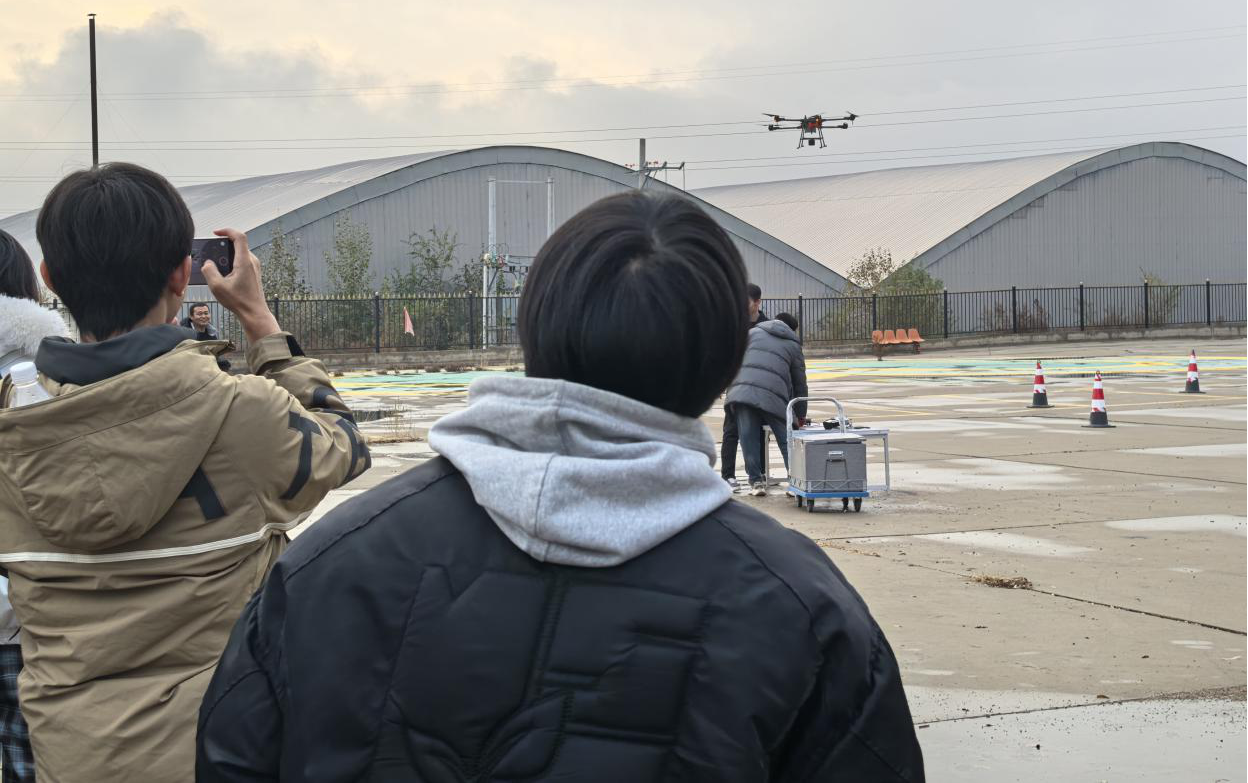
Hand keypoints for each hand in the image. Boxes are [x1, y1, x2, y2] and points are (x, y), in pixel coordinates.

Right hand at [200, 228, 280, 342]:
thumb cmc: (239, 301)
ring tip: (216, 266)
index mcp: (245, 261)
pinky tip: (223, 274)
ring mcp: (254, 267)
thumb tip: (207, 263)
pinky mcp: (254, 273)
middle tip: (211, 252)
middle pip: (238, 244)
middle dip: (223, 245)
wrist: (254, 313)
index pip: (239, 236)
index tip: (216, 233)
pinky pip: (242, 261)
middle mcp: (252, 261)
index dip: (227, 230)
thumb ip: (209, 271)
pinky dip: (231, 262)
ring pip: (239, 253)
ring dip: (226, 255)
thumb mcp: (217, 286)